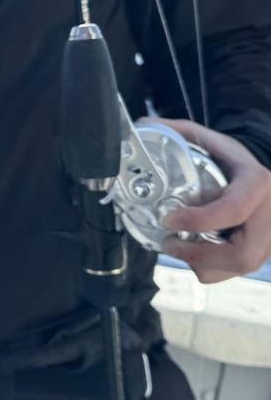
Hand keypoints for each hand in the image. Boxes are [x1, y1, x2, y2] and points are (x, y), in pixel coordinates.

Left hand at [156, 119, 270, 282]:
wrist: (260, 177)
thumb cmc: (231, 159)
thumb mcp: (209, 139)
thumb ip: (178, 132)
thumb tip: (143, 127)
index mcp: (257, 182)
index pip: (234, 208)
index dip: (200, 220)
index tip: (168, 218)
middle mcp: (270, 214)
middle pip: (243, 253)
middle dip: (200, 255)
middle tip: (169, 243)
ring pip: (240, 268)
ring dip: (202, 265)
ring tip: (176, 248)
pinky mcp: (264, 252)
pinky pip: (237, 272)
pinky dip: (210, 268)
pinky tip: (194, 253)